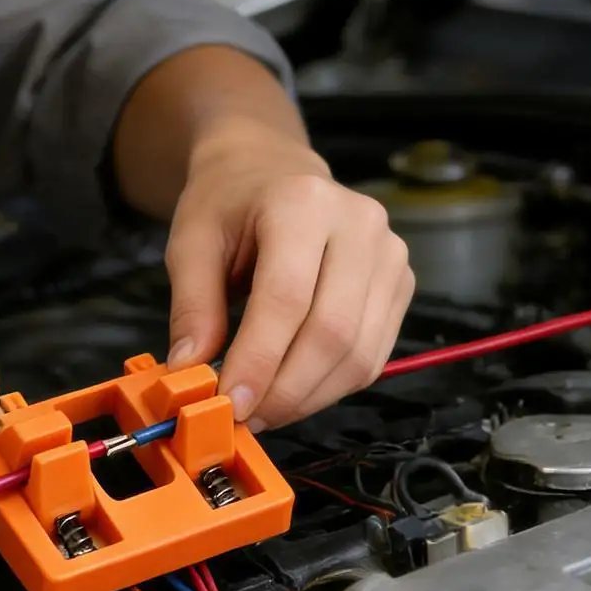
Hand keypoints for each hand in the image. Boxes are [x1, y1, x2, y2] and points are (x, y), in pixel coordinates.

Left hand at [163, 125, 412, 429]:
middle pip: (332, 331)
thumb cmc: (230, 205)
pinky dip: (331, 387)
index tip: (230, 403)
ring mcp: (389, 254)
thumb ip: (192, 306)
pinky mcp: (401, 284)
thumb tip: (190, 371)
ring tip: (264, 410)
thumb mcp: (191, 243)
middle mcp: (359, 223)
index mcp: (302, 202)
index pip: (287, 297)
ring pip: (359, 354)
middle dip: (286, 390)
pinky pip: (373, 356)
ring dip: (309, 397)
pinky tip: (294, 392)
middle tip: (245, 418)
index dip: (260, 359)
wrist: (272, 172)